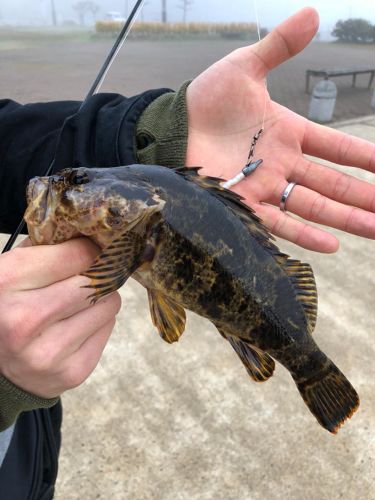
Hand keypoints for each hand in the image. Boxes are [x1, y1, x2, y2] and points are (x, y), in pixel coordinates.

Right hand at [0, 238, 120, 398]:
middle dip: (97, 275)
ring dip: (100, 299)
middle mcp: (26, 318)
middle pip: (97, 281)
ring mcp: (49, 351)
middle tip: (88, 277)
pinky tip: (75, 327)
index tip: (87, 252)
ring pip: (110, 305)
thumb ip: (45, 248)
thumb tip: (92, 235)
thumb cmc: (4, 308)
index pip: (77, 254)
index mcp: (7, 281)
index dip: (88, 250)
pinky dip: (98, 322)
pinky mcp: (71, 373)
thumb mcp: (9, 271)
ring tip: (77, 304)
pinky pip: (108, 330)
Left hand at [186, 8, 374, 252]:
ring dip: (345, 219)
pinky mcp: (243, 204)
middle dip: (364, 197)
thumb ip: (278, 48)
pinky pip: (279, 223)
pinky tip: (332, 244)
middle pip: (332, 184)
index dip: (363, 156)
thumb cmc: (206, 100)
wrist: (171, 127)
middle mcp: (282, 164)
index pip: (335, 148)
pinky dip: (304, 234)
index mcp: (288, 133)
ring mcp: (264, 186)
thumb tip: (312, 13)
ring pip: (313, 206)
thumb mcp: (245, 67)